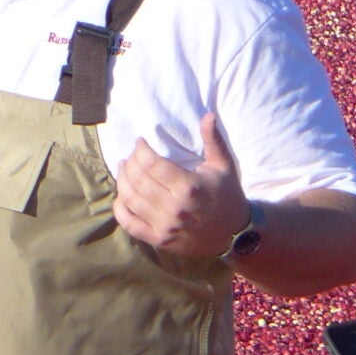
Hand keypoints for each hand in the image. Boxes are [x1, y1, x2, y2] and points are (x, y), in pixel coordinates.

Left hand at [114, 113, 251, 259]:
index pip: (152, 164)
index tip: (140, 142)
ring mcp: (165, 226)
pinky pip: (130, 224)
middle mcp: (175, 208)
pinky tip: (121, 196)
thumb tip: (208, 114)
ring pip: (130, 199)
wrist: (235, 234)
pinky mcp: (160, 240)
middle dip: (130, 162)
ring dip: (121, 181)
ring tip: (123, 168)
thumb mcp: (224, 166)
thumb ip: (213, 140)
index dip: (141, 149)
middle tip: (131, 155)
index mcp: (189, 187)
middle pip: (138, 179)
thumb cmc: (228, 195)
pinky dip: (120, 209)